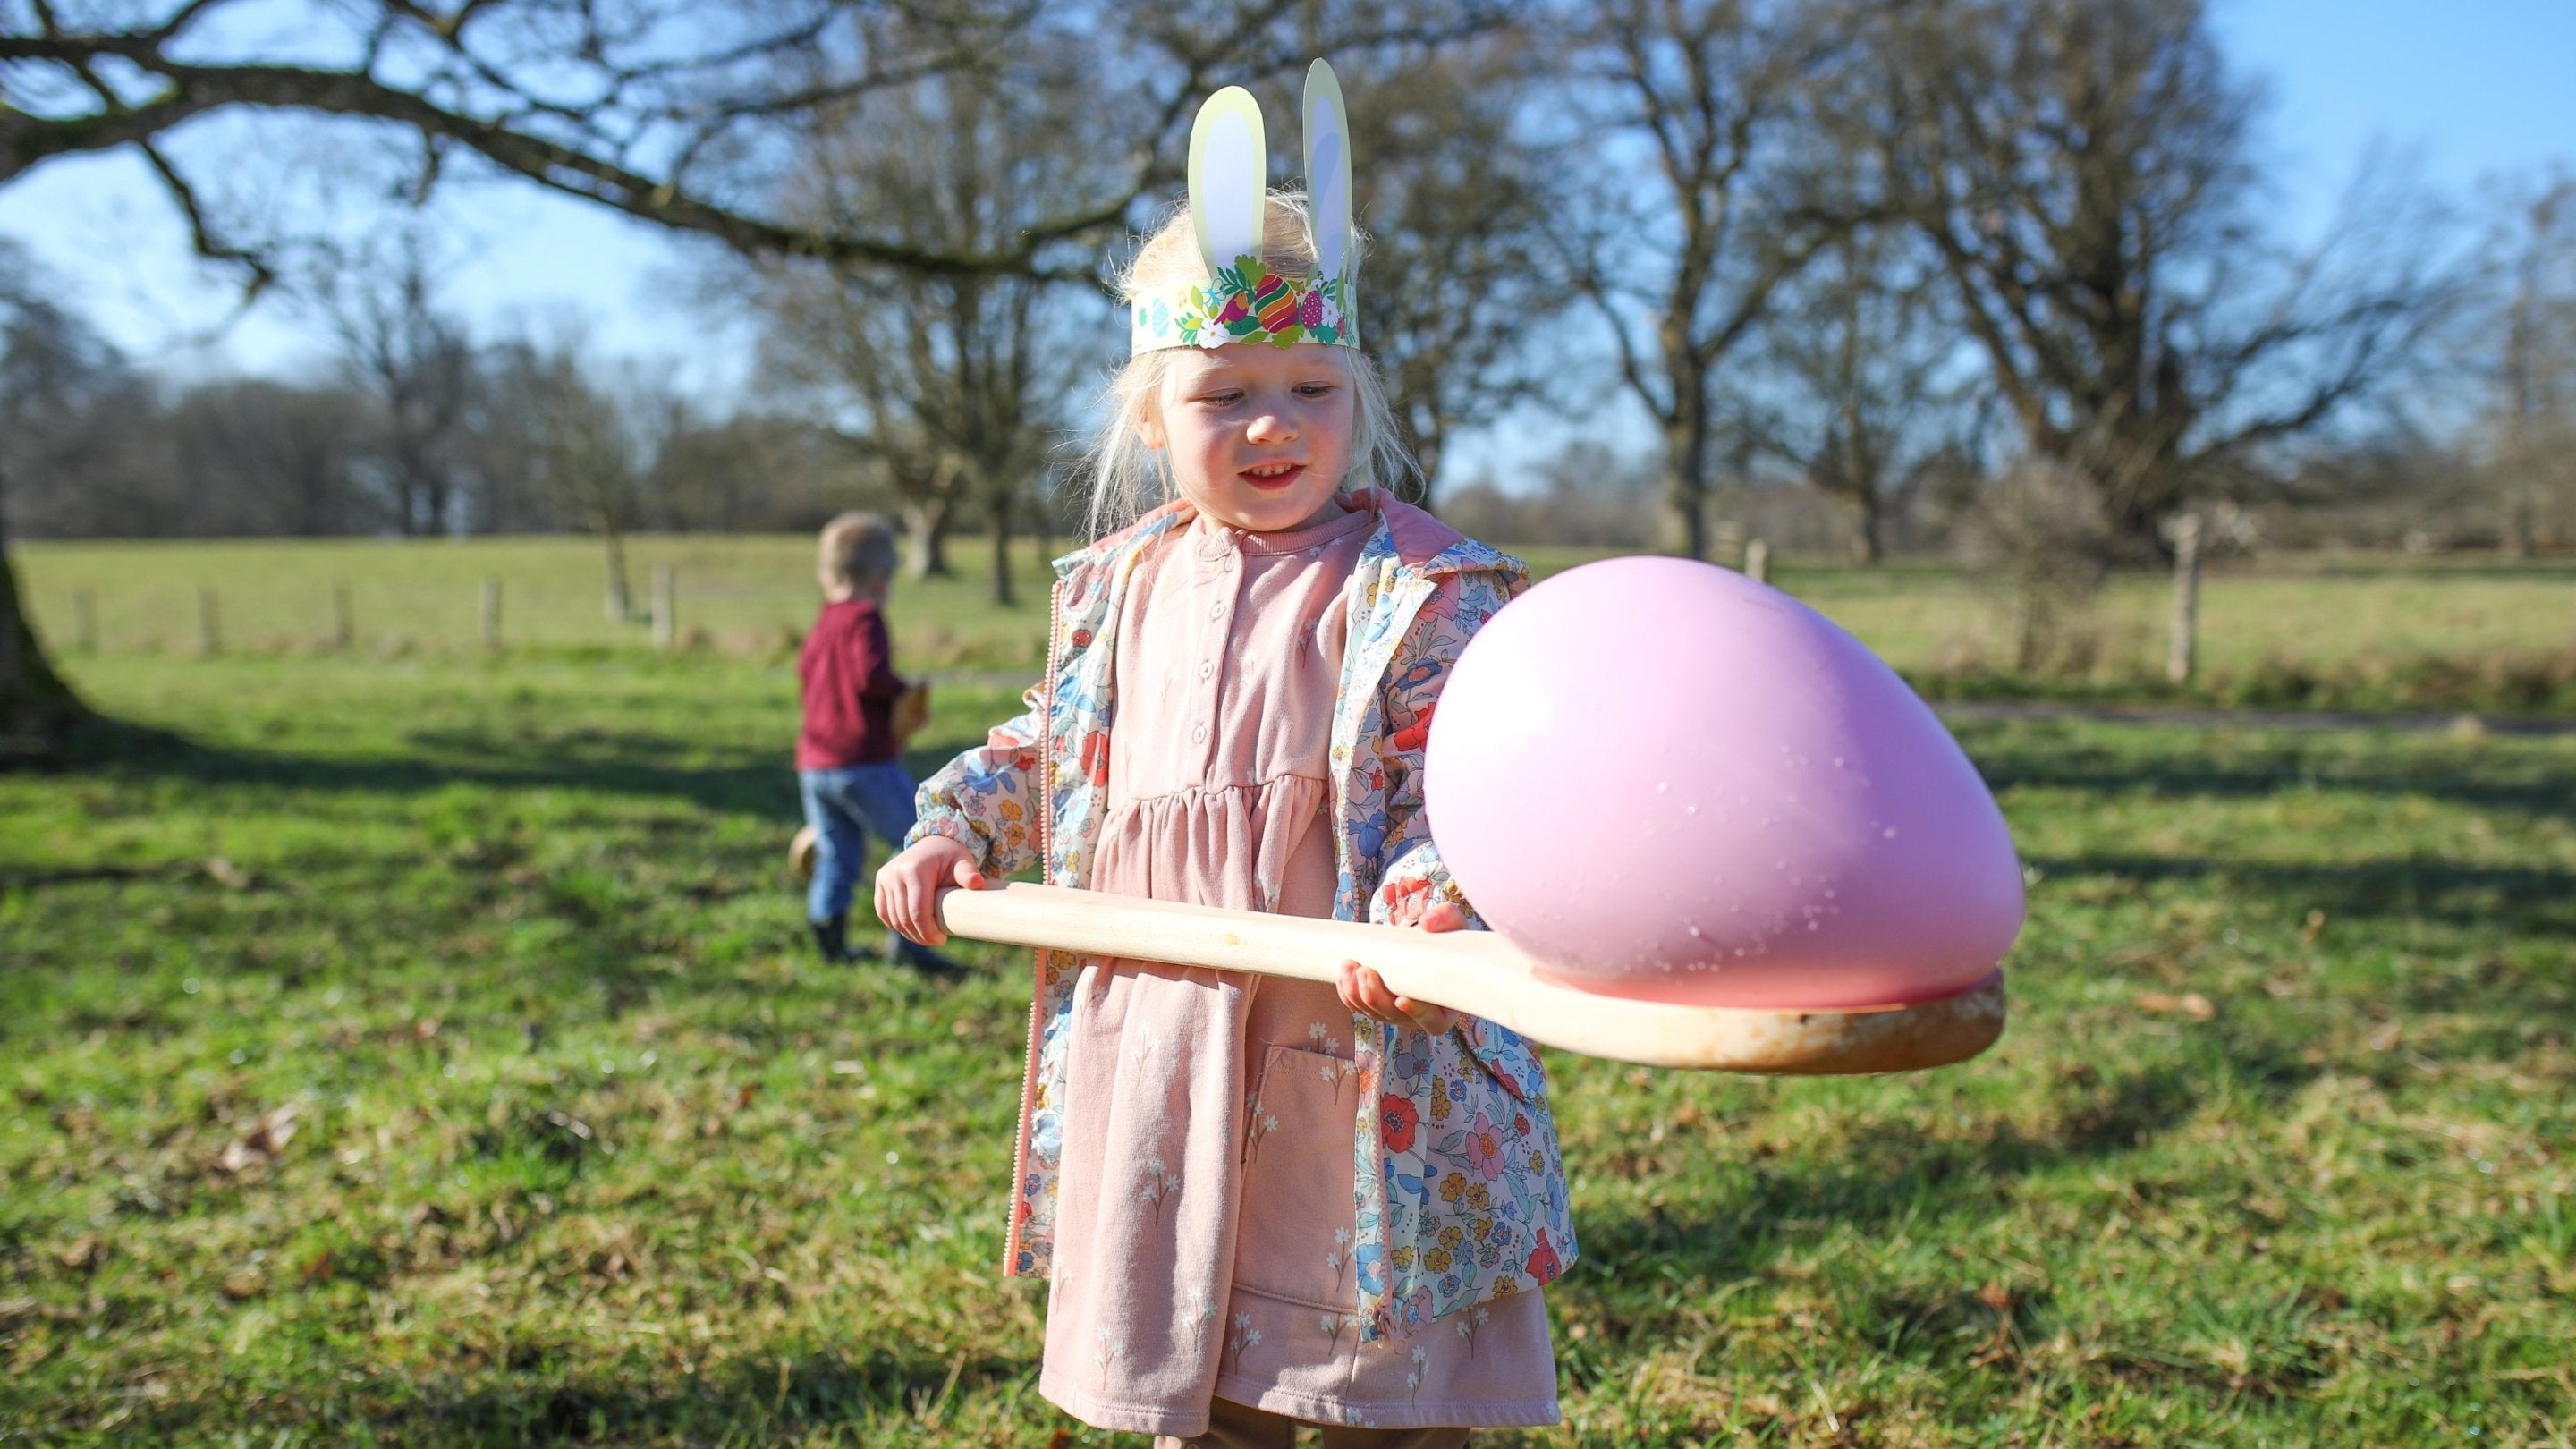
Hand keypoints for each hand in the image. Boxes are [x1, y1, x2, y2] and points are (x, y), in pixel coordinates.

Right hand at [874, 836, 987, 946]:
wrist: (931, 843)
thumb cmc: (950, 856)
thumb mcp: (962, 862)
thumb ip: (968, 873)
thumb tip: (977, 884)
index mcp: (915, 870)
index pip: (918, 911)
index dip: (928, 931)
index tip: (941, 940)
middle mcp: (896, 873)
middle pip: (904, 918)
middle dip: (920, 935)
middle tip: (936, 941)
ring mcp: (885, 877)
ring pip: (893, 918)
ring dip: (908, 933)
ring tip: (926, 937)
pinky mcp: (880, 882)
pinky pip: (884, 912)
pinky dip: (896, 925)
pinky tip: (910, 931)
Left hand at [1337, 898, 1466, 1034]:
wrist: (1430, 941)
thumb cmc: (1448, 937)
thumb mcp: (1455, 925)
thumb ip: (1446, 918)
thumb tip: (1426, 923)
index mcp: (1447, 1005)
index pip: (1434, 1021)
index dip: (1418, 1013)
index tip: (1402, 999)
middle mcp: (1421, 1015)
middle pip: (1394, 1017)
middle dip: (1374, 997)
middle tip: (1363, 970)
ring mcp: (1398, 1013)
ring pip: (1372, 1012)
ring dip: (1355, 993)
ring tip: (1347, 966)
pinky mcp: (1379, 1005)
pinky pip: (1359, 1006)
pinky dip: (1348, 994)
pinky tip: (1343, 975)